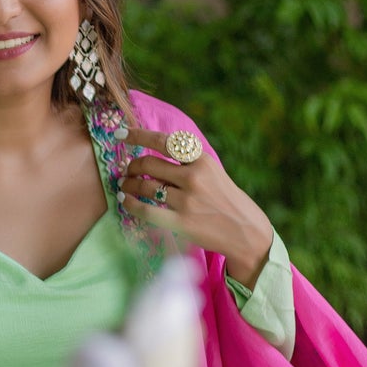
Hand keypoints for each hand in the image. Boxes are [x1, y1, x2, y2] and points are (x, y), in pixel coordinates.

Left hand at [119, 130, 273, 286]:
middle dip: (132, 166)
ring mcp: (187, 201)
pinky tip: (125, 201)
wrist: (246, 231)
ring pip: (144, 186)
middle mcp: (194, 177)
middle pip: (148, 164)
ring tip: (124, 186)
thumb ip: (187, 161)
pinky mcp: (182, 223)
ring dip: (128, 185)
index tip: (120, 134)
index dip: (138, 135)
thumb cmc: (225, 199)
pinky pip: (146, 211)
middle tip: (127, 171)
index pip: (163, 141)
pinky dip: (130, 204)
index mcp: (202, 160)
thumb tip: (152, 153)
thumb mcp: (212, 171)